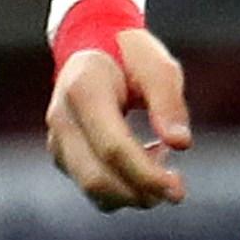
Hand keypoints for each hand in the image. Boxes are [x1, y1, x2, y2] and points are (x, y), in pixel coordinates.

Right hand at [46, 32, 192, 208]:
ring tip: (162, 164)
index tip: (178, 188)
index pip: (113, 148)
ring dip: (133, 193)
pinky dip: (122, 187)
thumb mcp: (158, 67)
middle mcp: (61, 118)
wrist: (93, 46)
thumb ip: (169, 103)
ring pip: (92, 188)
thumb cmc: (131, 56)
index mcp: (84, 89)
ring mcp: (57, 139)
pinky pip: (91, 185)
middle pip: (97, 177)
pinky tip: (144, 160)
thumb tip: (182, 144)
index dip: (146, 174)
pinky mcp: (61, 155)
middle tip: (177, 190)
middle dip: (140, 193)